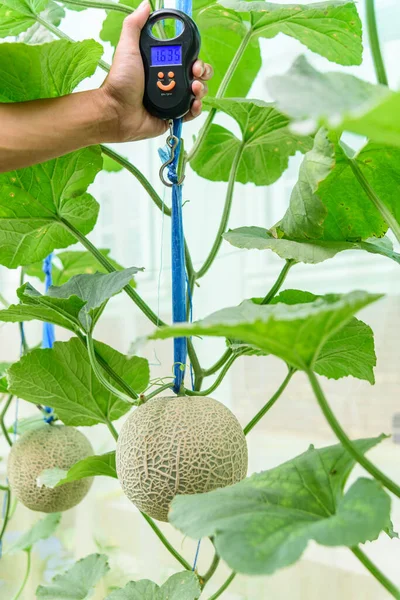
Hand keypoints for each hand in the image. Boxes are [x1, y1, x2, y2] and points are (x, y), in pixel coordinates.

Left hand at [100, 0, 212, 142]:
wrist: (118, 112)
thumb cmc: (121, 82)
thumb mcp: (127, 48)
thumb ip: (135, 25)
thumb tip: (145, 5)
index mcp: (161, 66)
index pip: (186, 59)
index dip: (194, 58)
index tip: (194, 60)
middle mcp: (168, 81)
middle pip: (196, 75)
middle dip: (202, 73)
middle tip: (196, 74)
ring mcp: (172, 99)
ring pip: (197, 93)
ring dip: (201, 90)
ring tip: (195, 89)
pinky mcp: (172, 116)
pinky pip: (191, 113)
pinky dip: (196, 108)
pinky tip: (195, 104)